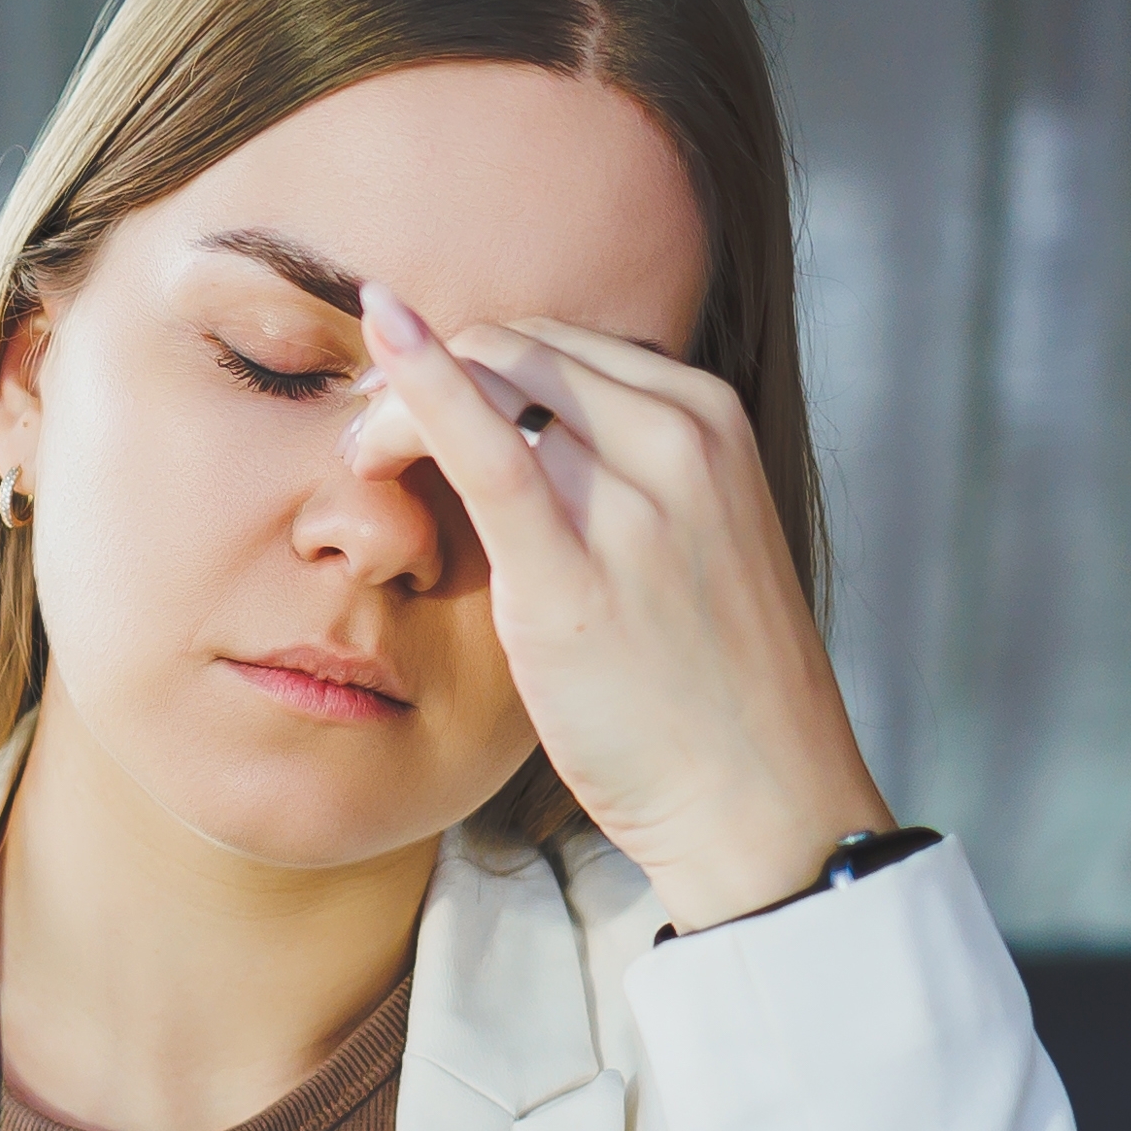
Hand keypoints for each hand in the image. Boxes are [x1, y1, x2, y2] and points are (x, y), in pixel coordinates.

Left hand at [350, 286, 891, 931]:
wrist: (764, 795)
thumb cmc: (712, 687)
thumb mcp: (686, 544)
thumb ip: (619, 479)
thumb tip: (517, 443)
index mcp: (709, 419)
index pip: (559, 347)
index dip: (471, 369)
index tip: (416, 416)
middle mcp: (682, 437)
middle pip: (518, 348)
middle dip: (427, 376)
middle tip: (370, 447)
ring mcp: (635, 500)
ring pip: (492, 379)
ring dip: (403, 408)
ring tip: (366, 468)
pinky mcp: (574, 573)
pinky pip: (486, 447)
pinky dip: (424, 385)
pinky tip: (380, 336)